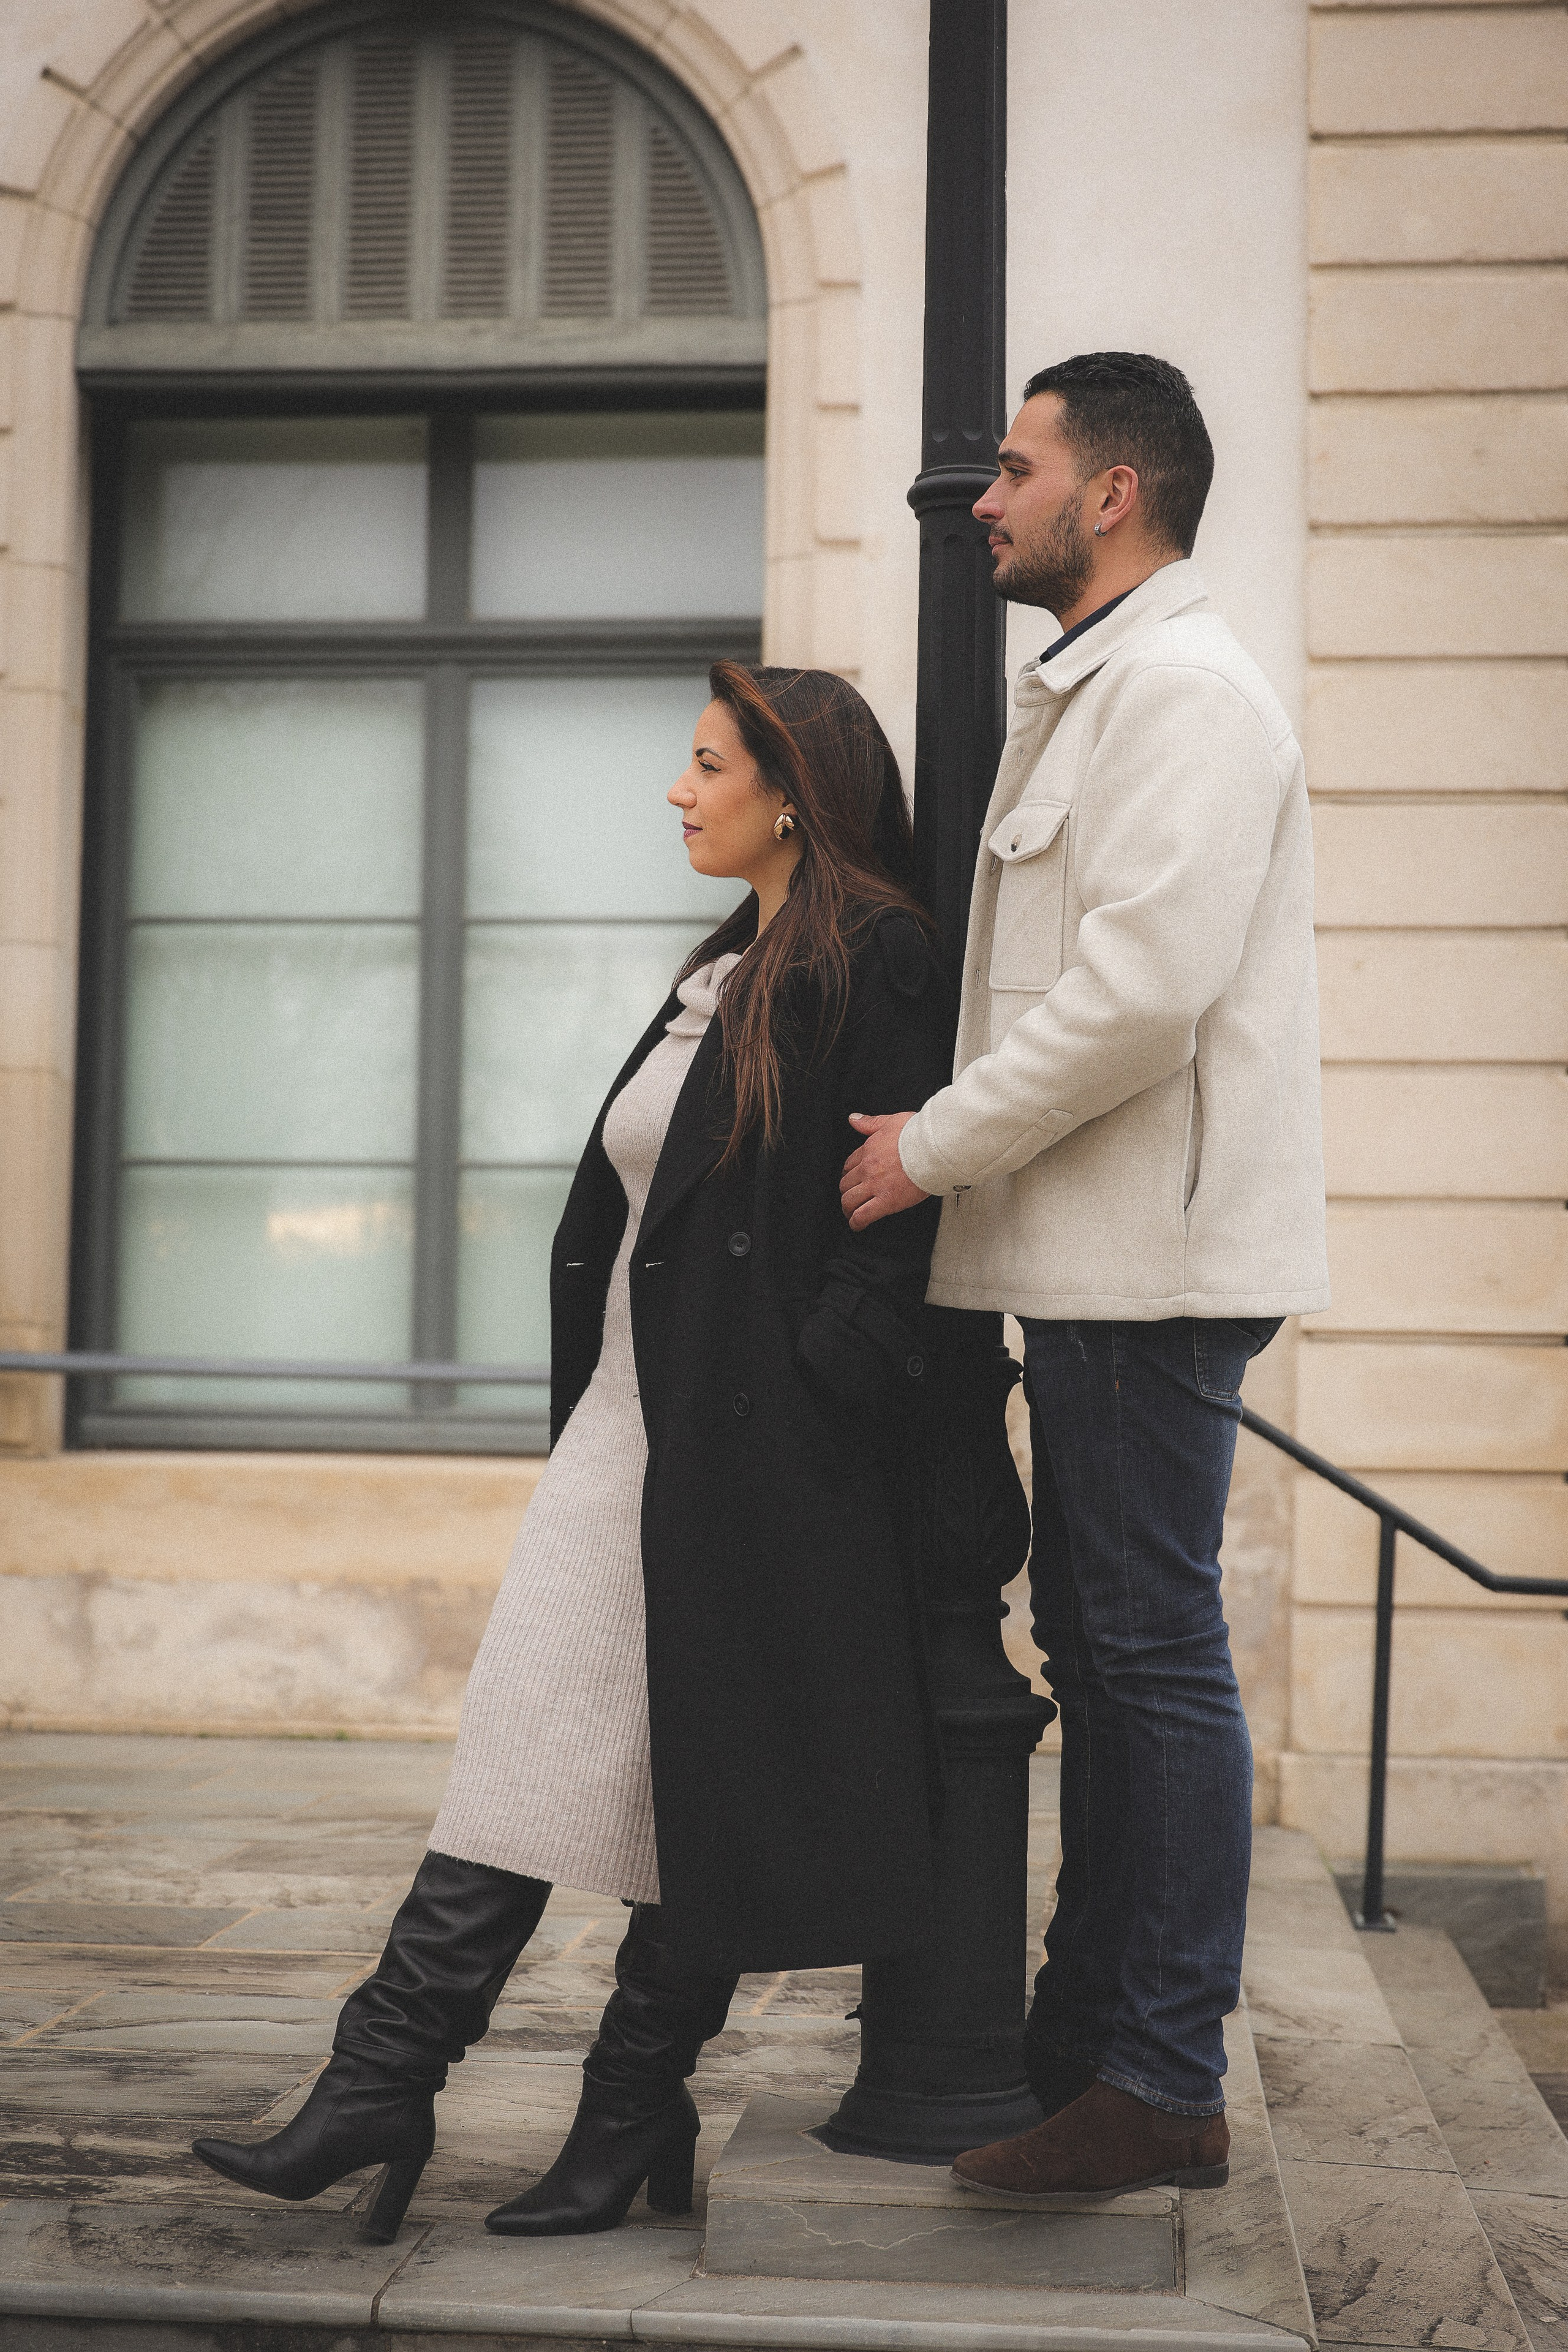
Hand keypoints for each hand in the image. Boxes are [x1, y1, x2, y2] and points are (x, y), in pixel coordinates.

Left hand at [840, 1112, 929, 1229]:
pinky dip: (856, 1223)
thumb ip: (870, 1123)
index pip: (850, 1164)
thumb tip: (853, 1119)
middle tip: (851, 1197)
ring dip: (848, 1208)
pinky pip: (863, 1216)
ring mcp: (875, 1186)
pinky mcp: (886, 1201)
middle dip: (846, 1191)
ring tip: (851, 1213)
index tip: (852, 1178)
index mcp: (869, 1150)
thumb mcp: (890, 1121)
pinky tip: (857, 1225)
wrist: (934, 1147)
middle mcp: (868, 1168)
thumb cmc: (918, 1134)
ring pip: (849, 1200)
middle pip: (846, 1184)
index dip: (849, 1173)